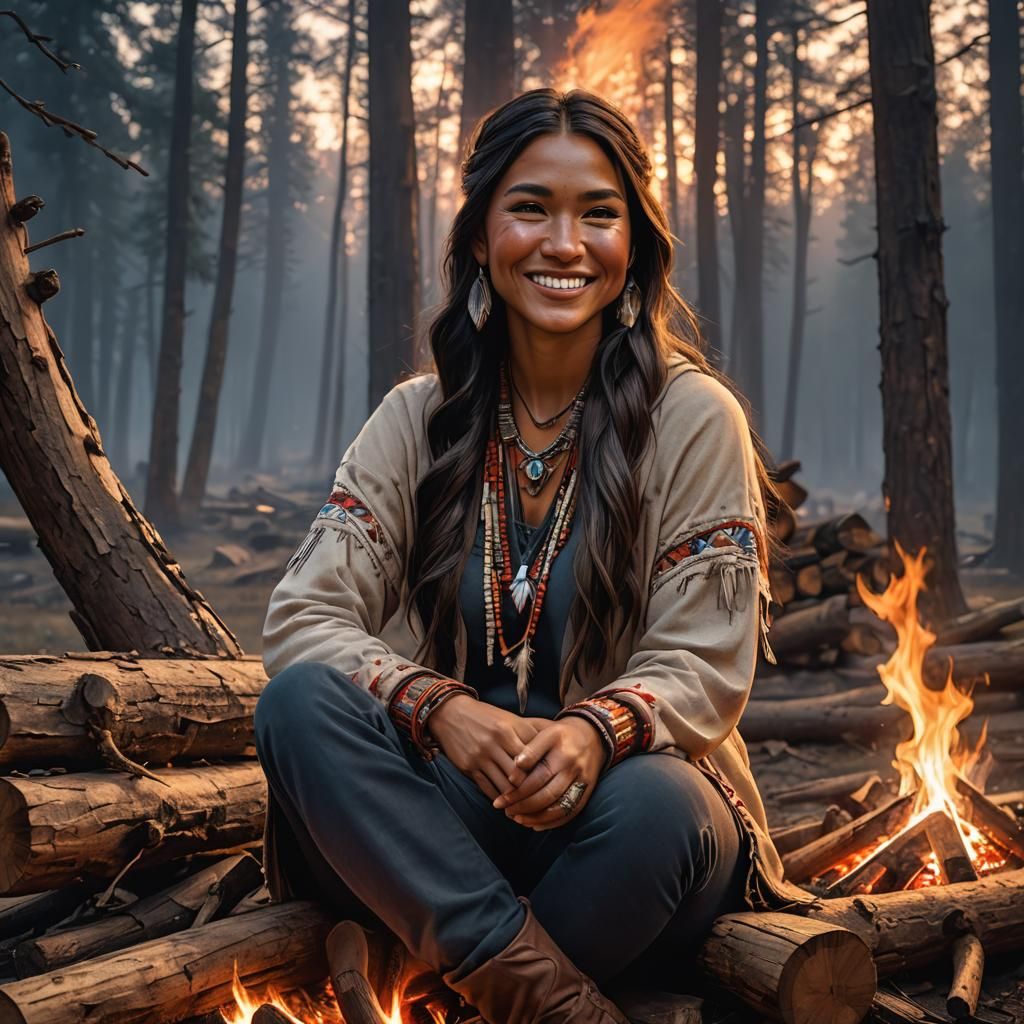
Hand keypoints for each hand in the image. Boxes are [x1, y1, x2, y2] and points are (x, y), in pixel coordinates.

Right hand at [427, 695, 543, 799]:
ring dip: (515, 798)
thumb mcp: (508, 718)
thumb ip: (528, 730)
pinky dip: (498, 799)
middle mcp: (495, 742)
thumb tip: (552, 740)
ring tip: (525, 805)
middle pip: (520, 773)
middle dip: (530, 787)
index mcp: (508, 728)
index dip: (542, 768)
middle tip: (540, 798)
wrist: (450, 713)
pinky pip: (487, 789)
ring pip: (504, 785)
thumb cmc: (485, 716)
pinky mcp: (469, 767)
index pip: (532, 754)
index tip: (550, 778)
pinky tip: (506, 803)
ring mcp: (481, 756)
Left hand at [492, 717, 604, 830]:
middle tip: (503, 808)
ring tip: (515, 818)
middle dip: (522, 803)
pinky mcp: (587, 792)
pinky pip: (570, 812)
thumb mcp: (545, 732)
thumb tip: (514, 767)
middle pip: (547, 791)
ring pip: (558, 805)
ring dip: (535, 816)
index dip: (520, 782)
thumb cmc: (561, 735)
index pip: (538, 769)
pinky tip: (534, 824)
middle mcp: (572, 764)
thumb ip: (530, 749)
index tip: (504, 789)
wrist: (593, 736)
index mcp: (560, 747)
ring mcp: (581, 780)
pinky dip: (551, 822)